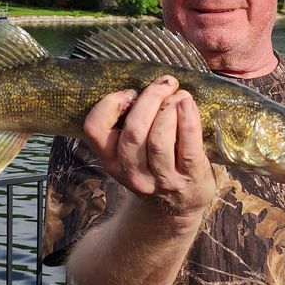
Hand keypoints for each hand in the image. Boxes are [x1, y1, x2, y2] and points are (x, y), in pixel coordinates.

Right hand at [83, 75, 217, 217]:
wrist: (178, 204)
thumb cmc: (154, 163)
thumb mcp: (130, 150)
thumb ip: (127, 122)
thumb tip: (141, 79)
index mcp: (110, 160)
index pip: (94, 128)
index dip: (111, 103)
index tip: (131, 93)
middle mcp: (131, 172)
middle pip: (133, 131)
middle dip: (150, 99)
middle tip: (164, 83)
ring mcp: (161, 180)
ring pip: (159, 140)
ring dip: (169, 108)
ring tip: (179, 94)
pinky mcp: (190, 178)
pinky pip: (188, 146)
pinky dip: (189, 120)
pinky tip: (188, 103)